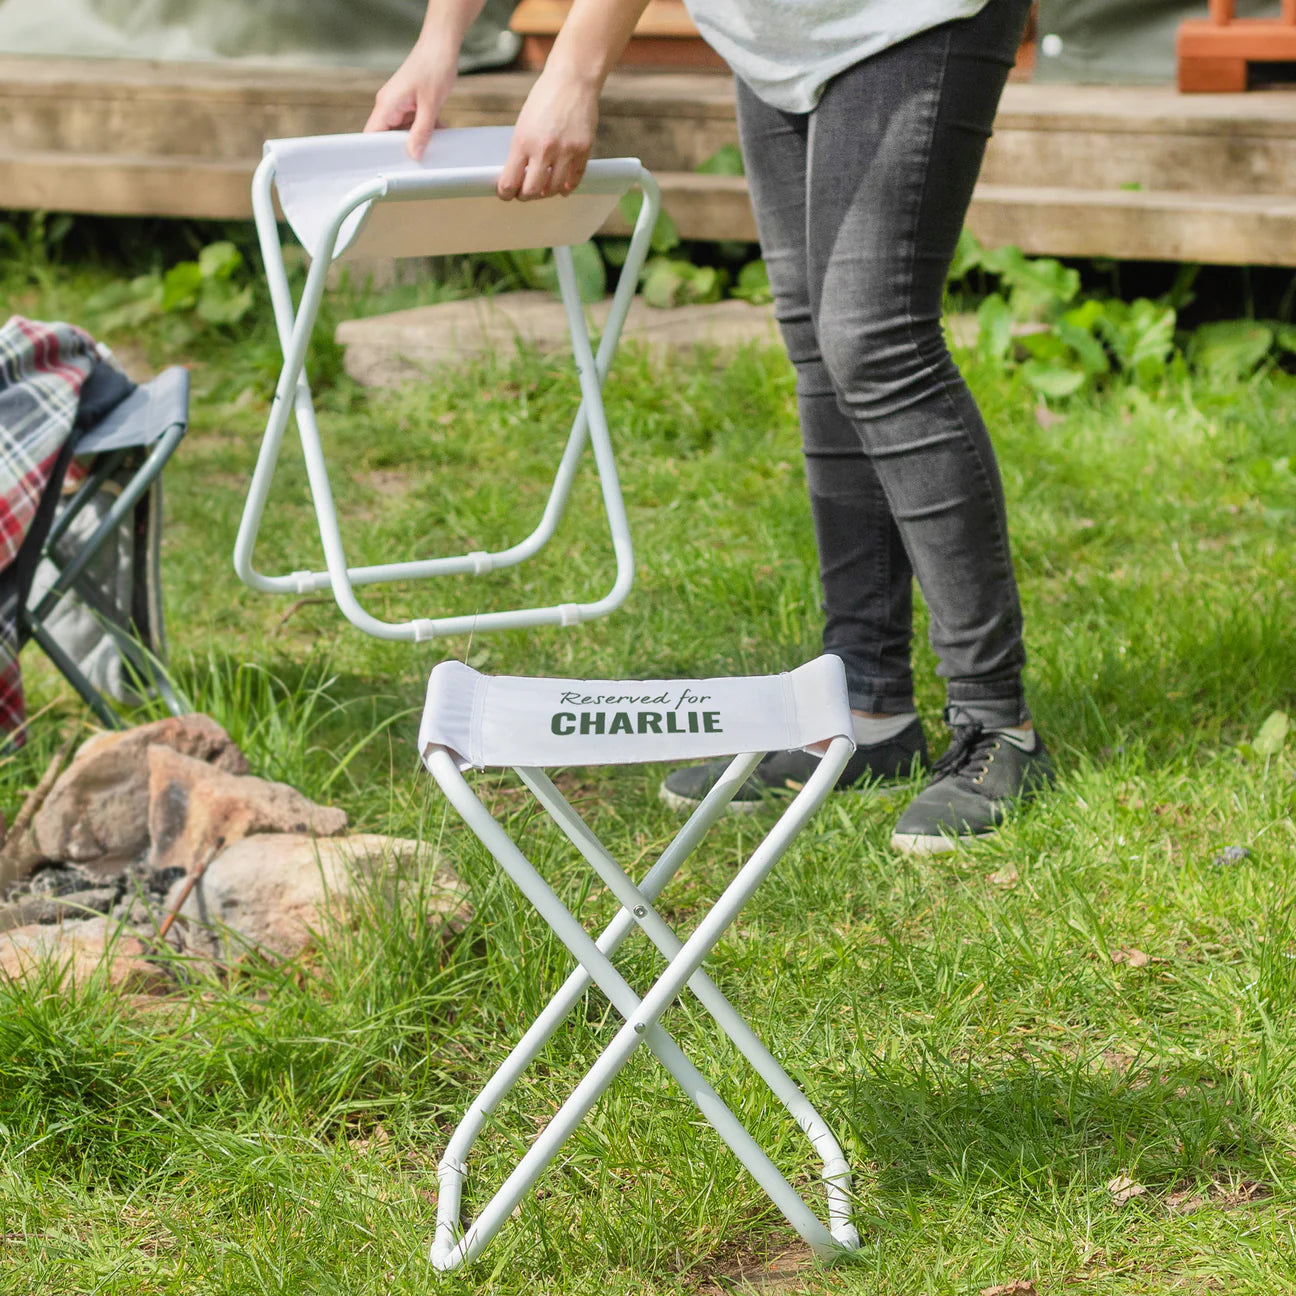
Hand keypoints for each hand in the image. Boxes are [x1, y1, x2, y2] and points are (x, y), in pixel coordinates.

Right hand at [364, 39, 458, 159]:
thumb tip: (415, 154)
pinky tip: (439, 133)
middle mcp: (389, 106)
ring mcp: (400, 105)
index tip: (387, 168)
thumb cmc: (433, 66)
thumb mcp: (430, 104)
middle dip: (401, 150)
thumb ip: (422, 131)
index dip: (376, 154)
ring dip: (417, 140)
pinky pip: (414, 124)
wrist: (442, 44)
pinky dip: (425, 130)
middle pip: (387, 138)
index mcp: (386, 105)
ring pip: (403, 133)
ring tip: (431, 147)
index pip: (371, 136)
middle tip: (415, 164)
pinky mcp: (411, 104)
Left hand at [497, 68, 599, 200]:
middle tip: (525, 193)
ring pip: (555, 189)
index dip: (506, 193)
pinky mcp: (583, 150)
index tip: (506, 193)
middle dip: (526, 196)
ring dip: (548, 192)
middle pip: (532, 191)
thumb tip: (521, 177)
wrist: (572, 80)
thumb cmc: (545, 99)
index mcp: (523, 141)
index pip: (510, 182)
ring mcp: (566, 151)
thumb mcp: (524, 124)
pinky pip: (574, 179)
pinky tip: (562, 186)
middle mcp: (544, 149)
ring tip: (545, 187)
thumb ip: (522, 151)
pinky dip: (567, 186)